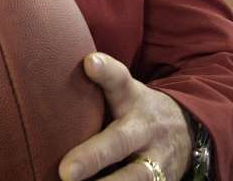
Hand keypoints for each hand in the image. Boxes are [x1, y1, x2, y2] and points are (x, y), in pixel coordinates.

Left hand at [59, 53, 191, 180]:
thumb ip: (98, 86)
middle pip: (120, 141)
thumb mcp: (123, 93)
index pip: (119, 81)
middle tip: (65, 172)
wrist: (187, 130)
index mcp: (133, 99)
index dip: (105, 71)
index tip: (90, 62)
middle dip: (93, 157)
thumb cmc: (135, 111)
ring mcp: (157, 159)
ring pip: (135, 177)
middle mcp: (145, 129)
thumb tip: (45, 71)